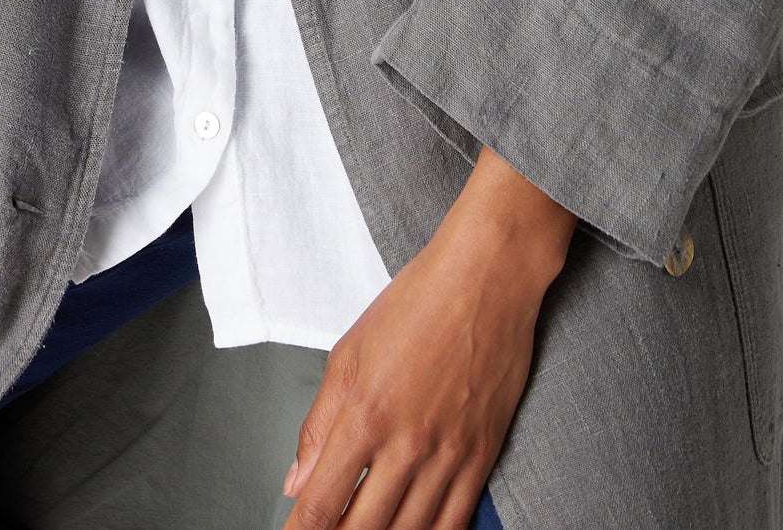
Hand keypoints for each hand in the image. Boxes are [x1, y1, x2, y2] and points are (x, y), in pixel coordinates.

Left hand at [281, 148, 575, 529]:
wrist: (487, 278)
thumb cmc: (418, 302)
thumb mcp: (349, 351)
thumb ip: (319, 423)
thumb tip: (296, 479)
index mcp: (365, 415)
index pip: (321, 504)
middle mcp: (406, 444)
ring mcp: (448, 455)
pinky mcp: (481, 457)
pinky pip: (454, 524)